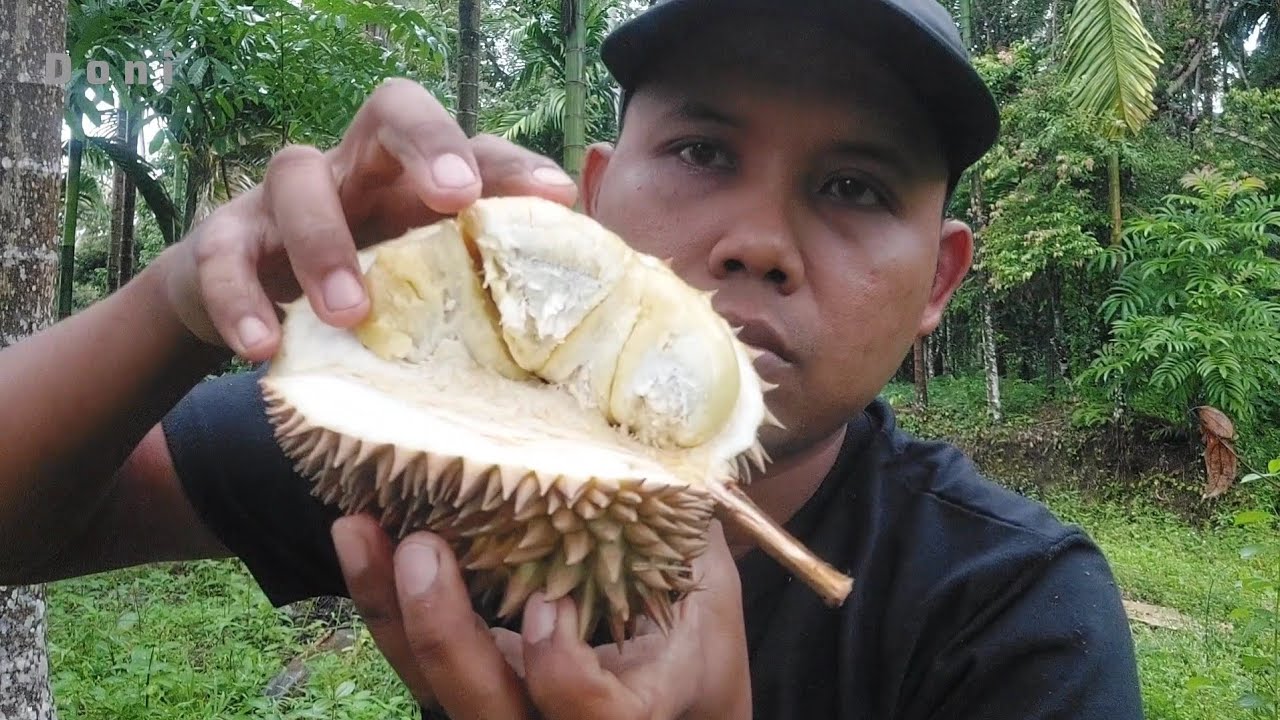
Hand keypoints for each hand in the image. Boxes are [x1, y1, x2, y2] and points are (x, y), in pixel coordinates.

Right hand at [156, 77, 578, 360]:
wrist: (250, 312)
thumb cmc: (365, 293)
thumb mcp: (427, 290)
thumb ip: (481, 289)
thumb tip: (573, 317)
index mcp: (415, 179)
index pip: (473, 145)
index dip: (514, 165)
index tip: (556, 197)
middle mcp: (357, 168)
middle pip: (390, 110)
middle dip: (428, 142)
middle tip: (456, 198)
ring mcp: (285, 197)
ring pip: (298, 177)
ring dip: (325, 245)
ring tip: (353, 313)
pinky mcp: (223, 237)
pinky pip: (221, 253)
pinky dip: (240, 300)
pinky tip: (263, 348)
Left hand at [330, 513, 752, 719]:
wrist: (675, 710)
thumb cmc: (697, 645)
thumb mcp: (709, 590)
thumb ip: (689, 532)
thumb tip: (673, 441)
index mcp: (633, 708)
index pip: (593, 719)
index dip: (563, 677)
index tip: (551, 606)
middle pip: (485, 711)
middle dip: (444, 636)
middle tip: (421, 551)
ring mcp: (506, 709)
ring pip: (432, 689)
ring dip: (389, 612)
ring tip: (359, 530)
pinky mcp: (471, 687)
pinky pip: (414, 661)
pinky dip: (383, 603)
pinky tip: (365, 536)